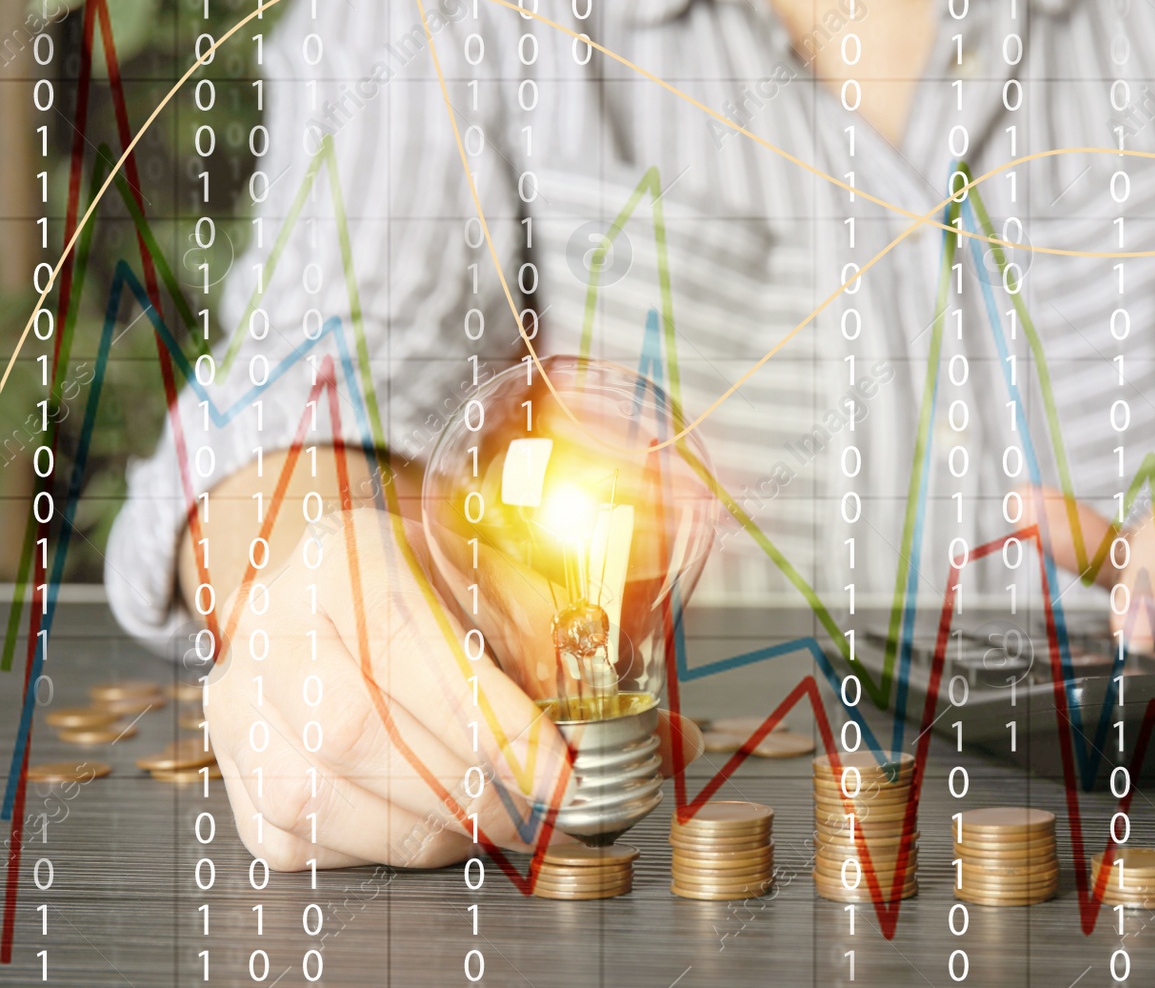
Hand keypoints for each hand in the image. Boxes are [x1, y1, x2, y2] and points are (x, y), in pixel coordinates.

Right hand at [204, 507, 699, 869]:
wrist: (322, 582)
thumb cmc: (429, 583)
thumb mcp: (503, 580)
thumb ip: (578, 654)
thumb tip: (671, 742)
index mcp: (350, 554)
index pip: (410, 646)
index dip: (490, 725)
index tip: (560, 777)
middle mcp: (276, 623)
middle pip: (362, 731)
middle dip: (472, 788)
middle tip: (540, 812)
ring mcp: (240, 701)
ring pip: (331, 796)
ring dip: (435, 826)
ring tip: (494, 816)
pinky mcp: (237, 770)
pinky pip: (308, 837)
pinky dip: (386, 846)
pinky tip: (434, 820)